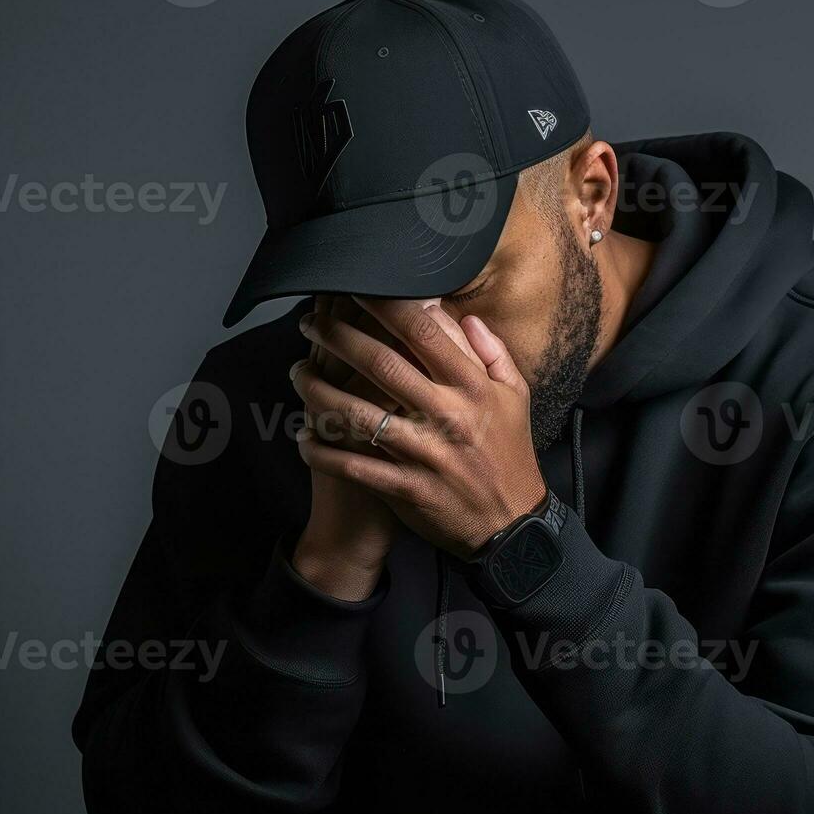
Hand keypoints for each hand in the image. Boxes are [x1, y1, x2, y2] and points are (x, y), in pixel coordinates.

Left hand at [293, 297, 546, 558]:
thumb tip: (466, 317)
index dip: (383, 304)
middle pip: (381, 364)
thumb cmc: (509, 454)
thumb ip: (492, 353)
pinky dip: (322, 452)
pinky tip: (303, 437)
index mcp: (472, 387)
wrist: (511, 525)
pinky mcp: (406, 488)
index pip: (424, 332)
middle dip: (336, 338)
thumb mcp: (516, 397)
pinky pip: (352, 466)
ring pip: (356, 414)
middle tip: (309, 325)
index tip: (353, 289)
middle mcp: (447, 415)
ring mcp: (424, 453)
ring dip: (317, 392)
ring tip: (297, 374)